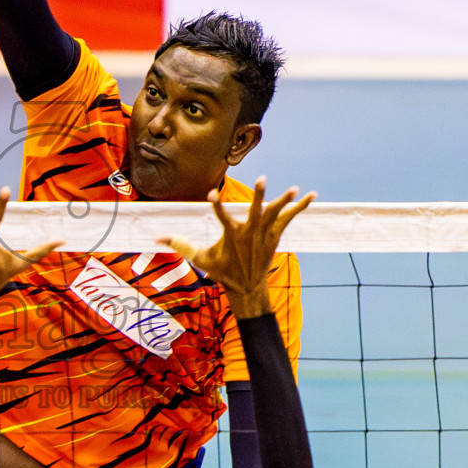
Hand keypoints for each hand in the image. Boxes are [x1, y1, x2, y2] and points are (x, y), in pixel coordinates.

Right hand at [160, 178, 314, 319]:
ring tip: (295, 189)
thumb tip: (156, 238)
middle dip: (259, 196)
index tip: (212, 195)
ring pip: (275, 213)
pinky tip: (310, 195)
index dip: (217, 207)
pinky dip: (300, 207)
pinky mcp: (274, 236)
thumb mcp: (200, 259)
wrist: (247, 287)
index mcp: (230, 235)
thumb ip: (180, 245)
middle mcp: (249, 233)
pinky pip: (288, 218)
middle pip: (255, 211)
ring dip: (284, 201)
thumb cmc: (222, 271)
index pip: (221, 217)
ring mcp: (264, 234)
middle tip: (262, 179)